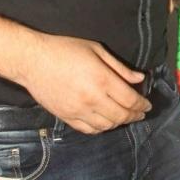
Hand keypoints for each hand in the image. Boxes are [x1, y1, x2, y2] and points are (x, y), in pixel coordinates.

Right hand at [20, 35, 150, 133]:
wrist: (32, 60)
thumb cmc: (65, 50)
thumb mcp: (96, 50)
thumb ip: (120, 67)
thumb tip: (139, 78)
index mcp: (102, 80)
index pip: (130, 99)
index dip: (142, 104)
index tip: (147, 105)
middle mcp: (92, 99)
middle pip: (121, 115)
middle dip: (135, 115)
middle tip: (140, 113)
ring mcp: (78, 111)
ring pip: (107, 125)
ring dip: (119, 122)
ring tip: (124, 116)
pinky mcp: (67, 117)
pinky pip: (89, 130)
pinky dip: (101, 128)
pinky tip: (105, 122)